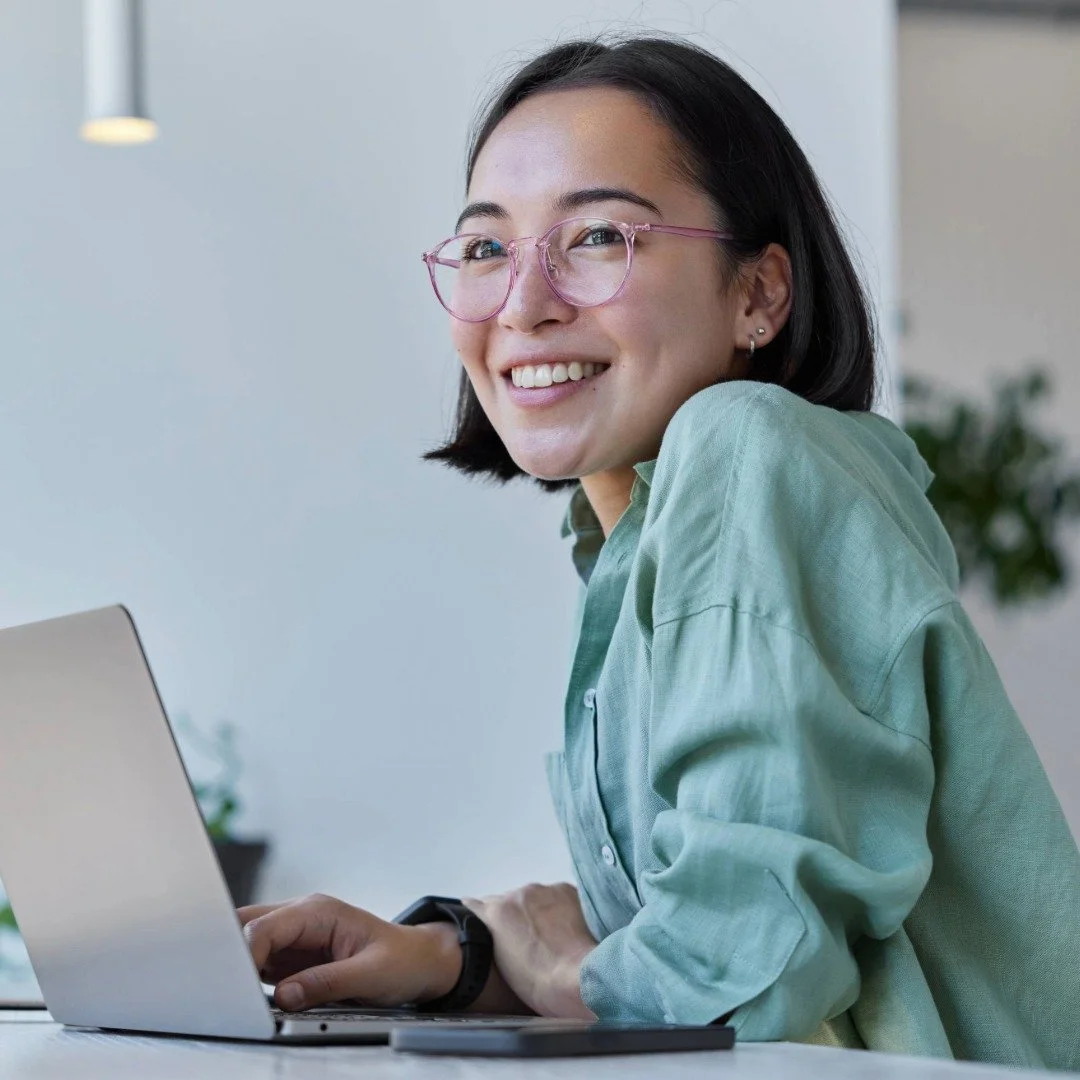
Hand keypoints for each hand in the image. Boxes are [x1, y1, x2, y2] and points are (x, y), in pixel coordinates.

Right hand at [238, 893, 461, 1011]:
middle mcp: (302, 918)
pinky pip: (261, 965)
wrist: (420, 962)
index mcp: (318, 912)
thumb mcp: (371, 975)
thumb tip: (284, 996)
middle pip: (247, 926)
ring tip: (236, 998)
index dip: (245, 954)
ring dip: (239, 970)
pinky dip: (250, 981)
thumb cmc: (403, 960)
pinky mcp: (294, 958)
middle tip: (225, 990)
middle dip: (231, 955)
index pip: (265, 926)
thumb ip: (326, 983)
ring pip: (249, 944)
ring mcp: (296, 937)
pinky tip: (250, 999)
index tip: (236, 985)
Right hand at [463, 883, 597, 1019]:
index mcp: (497, 913)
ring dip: (535, 909)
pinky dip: (557, 907)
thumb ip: (495, 941)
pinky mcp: (566, 889)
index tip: (484, 920)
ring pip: (533, 897)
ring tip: (548, 933)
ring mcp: (543, 890)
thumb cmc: (540, 984)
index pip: (477, 905)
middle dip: (513, 914)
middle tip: (524, 936)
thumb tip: (498, 935)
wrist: (578, 976)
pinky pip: (555, 896)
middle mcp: (517, 894)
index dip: (482, 915)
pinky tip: (565, 926)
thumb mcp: (503, 965)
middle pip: (508, 900)